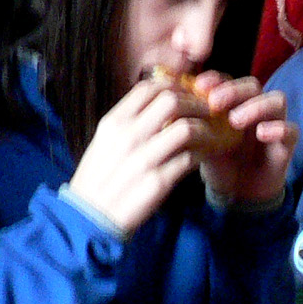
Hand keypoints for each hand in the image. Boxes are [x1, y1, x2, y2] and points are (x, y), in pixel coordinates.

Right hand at [67, 76, 202, 234]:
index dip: (175, 85)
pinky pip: (190, 158)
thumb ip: (130, 122)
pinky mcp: (158, 181)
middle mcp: (127, 136)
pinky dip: (203, 154)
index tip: (189, 93)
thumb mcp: (105, 142)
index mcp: (114, 123)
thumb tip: (160, 104)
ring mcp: (143, 159)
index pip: (148, 87)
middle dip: (196, 102)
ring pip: (187, 128)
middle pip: (172, 100)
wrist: (91, 218)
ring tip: (212, 135)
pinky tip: (205, 155)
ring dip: (206, 129)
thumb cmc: (100, 178)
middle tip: (209, 111)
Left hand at [186, 71, 295, 206]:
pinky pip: (291, 130)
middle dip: (234, 90)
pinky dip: (278, 128)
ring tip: (236, 120)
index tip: (198, 85)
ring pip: (277, 101)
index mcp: (234, 104)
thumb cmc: (219, 163)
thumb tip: (168, 102)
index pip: (229, 81)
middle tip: (215, 101)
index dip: (216, 79)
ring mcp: (274, 123)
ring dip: (257, 105)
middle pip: (253, 85)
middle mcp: (256, 108)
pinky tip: (261, 133)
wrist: (237, 194)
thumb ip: (191, 122)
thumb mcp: (201, 141)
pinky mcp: (286, 144)